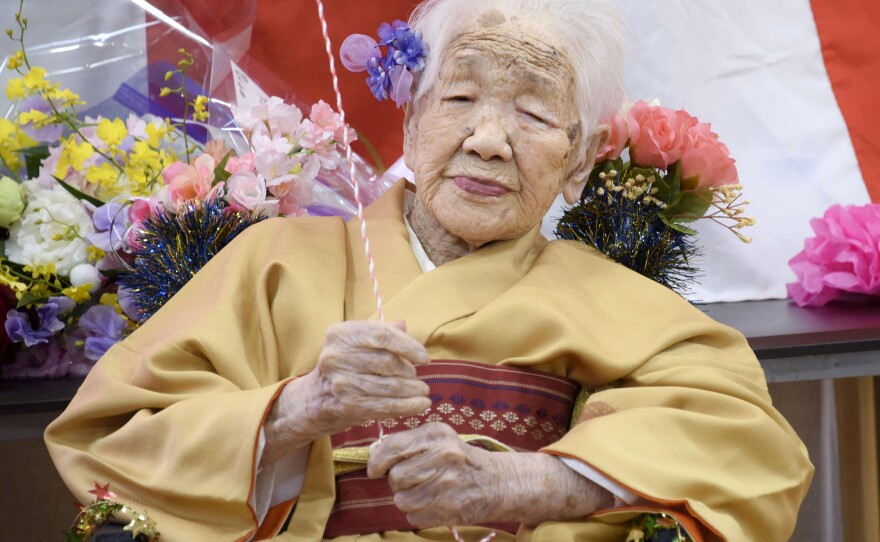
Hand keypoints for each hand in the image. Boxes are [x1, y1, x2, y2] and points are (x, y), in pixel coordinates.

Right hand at [263, 320, 430, 463]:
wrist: (314, 400)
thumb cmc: (343, 368)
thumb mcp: (355, 344)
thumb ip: (379, 333)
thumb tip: (403, 326)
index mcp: (340, 334)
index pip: (381, 335)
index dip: (408, 345)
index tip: (425, 358)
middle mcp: (336, 356)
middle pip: (387, 361)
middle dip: (409, 371)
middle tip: (418, 379)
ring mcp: (340, 382)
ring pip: (389, 385)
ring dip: (412, 391)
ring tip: (423, 392)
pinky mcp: (346, 406)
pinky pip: (385, 406)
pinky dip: (407, 406)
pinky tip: (421, 406)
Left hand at [368, 422, 613, 527]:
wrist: (499, 482)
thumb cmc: (462, 460)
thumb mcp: (440, 440)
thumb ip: (408, 443)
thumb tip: (373, 458)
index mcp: (437, 435)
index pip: (391, 447)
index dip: (377, 461)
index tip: (374, 469)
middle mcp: (443, 457)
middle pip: (395, 477)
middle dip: (399, 482)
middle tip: (416, 479)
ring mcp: (447, 484)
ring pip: (402, 499)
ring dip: (408, 499)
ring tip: (427, 491)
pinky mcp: (450, 509)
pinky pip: (413, 517)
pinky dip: (419, 514)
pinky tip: (435, 503)